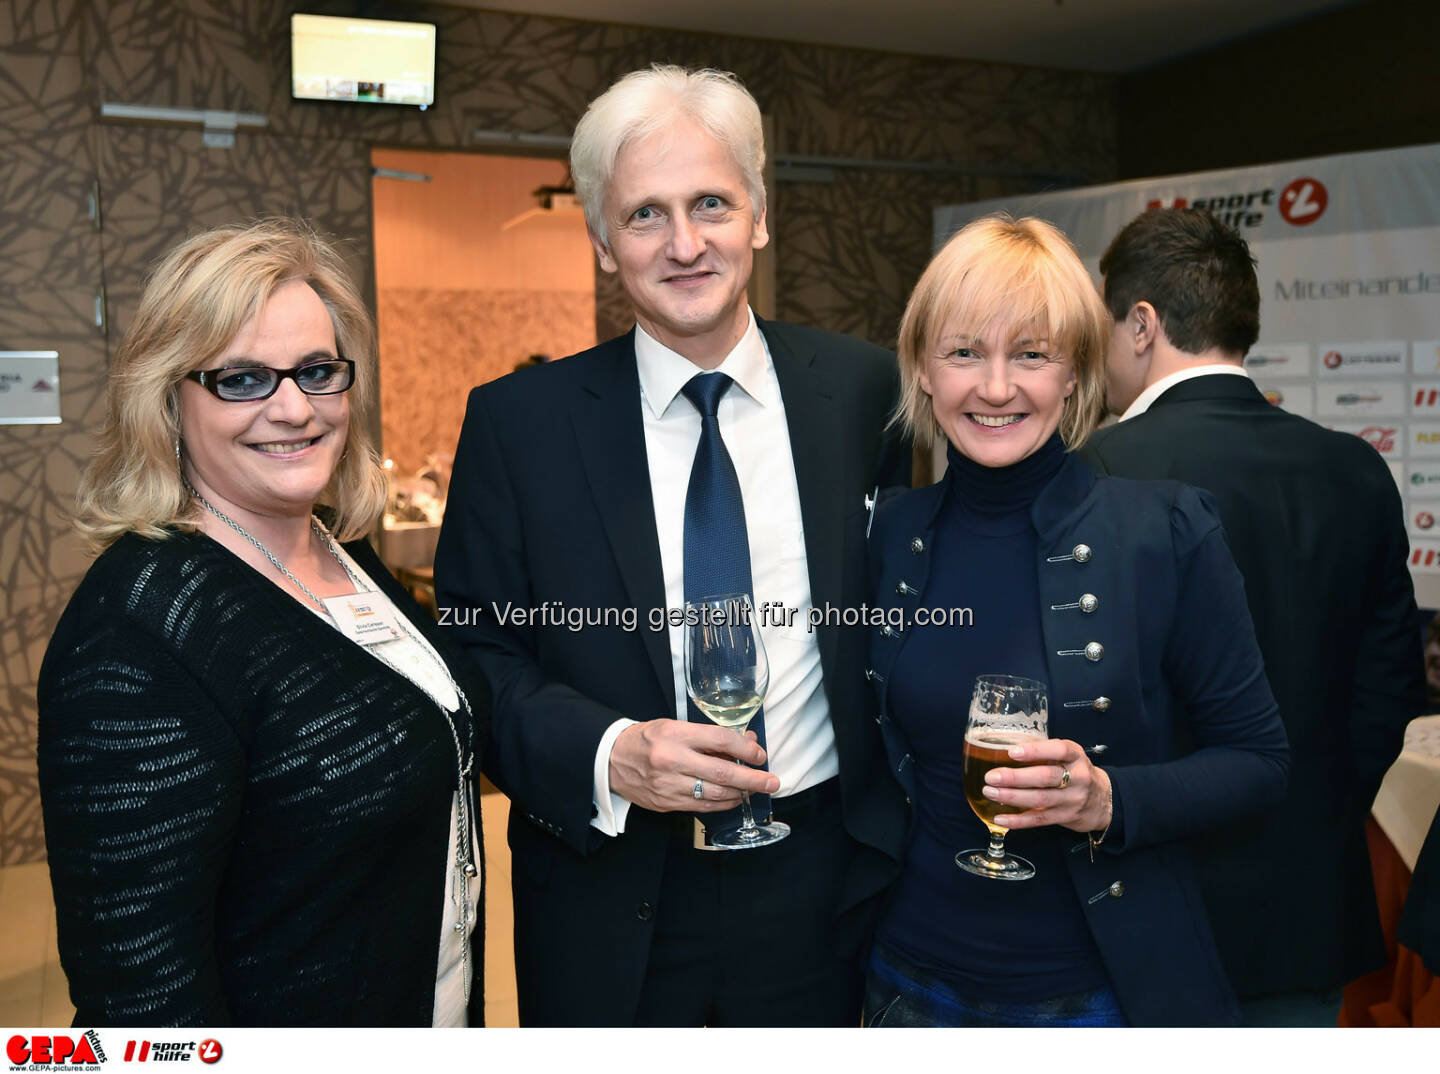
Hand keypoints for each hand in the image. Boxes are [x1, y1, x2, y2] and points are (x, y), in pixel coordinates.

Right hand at [608, 719, 779, 813]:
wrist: (611, 759)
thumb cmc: (647, 739)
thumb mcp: (676, 726)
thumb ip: (711, 736)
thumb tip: (747, 741)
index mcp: (674, 734)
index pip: (719, 740)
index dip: (745, 749)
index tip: (759, 754)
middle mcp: (671, 760)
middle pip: (722, 773)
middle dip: (752, 779)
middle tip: (773, 782)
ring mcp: (668, 785)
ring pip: (715, 794)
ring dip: (740, 793)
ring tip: (754, 789)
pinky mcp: (666, 803)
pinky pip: (702, 807)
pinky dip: (723, 803)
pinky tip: (733, 798)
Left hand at [982, 738, 1111, 833]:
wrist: (1104, 800)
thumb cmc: (1076, 771)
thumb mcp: (1068, 755)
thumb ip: (1044, 751)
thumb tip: (1006, 746)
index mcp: (1076, 757)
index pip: (1058, 751)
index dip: (1035, 751)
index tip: (1012, 752)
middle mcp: (1077, 778)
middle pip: (1046, 777)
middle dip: (1016, 777)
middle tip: (991, 776)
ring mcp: (1072, 800)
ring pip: (1040, 799)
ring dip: (1012, 797)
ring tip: (990, 792)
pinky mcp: (1066, 817)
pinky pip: (1039, 819)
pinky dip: (1018, 820)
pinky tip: (1000, 818)